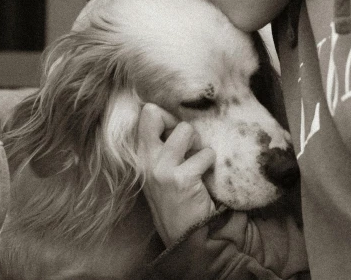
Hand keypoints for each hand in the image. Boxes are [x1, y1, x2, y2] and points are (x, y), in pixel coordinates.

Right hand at [136, 103, 216, 246]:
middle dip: (177, 123)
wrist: (185, 237)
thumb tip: (175, 117)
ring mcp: (162, 169)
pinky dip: (210, 162)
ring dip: (198, 144)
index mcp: (139, 156)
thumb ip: (162, 145)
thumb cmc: (176, 198)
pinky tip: (204, 178)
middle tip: (187, 145)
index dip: (166, 117)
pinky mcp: (182, 179)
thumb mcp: (160, 170)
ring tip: (197, 162)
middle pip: (154, 114)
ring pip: (186, 130)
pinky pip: (206, 153)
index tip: (176, 134)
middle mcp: (145, 160)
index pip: (147, 114)